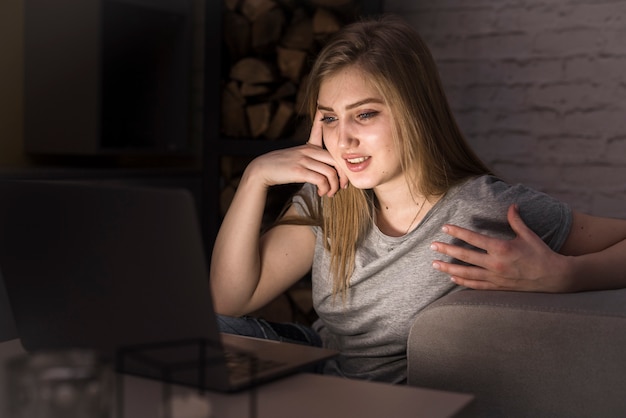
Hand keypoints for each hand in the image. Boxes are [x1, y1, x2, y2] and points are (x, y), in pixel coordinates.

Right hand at [248, 112, 348, 196]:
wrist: (262, 169)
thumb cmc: (281, 166)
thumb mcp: (297, 156)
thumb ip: (311, 158)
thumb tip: (327, 170)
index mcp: (309, 146)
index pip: (324, 135)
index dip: (334, 138)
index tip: (341, 155)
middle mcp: (308, 150)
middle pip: (336, 160)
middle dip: (343, 175)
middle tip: (342, 186)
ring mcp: (304, 160)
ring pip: (331, 172)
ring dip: (333, 186)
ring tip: (329, 193)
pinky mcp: (299, 171)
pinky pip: (321, 180)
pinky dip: (324, 188)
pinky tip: (321, 193)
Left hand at [430, 204, 570, 291]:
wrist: (555, 277)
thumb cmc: (541, 254)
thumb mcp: (528, 235)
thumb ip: (516, 220)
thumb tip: (512, 205)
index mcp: (501, 248)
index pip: (473, 238)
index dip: (458, 232)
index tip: (445, 227)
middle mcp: (495, 264)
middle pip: (464, 256)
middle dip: (446, 250)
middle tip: (432, 246)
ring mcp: (495, 277)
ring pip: (466, 273)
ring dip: (448, 268)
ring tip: (434, 264)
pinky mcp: (498, 287)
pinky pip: (476, 285)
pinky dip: (462, 282)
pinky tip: (452, 278)